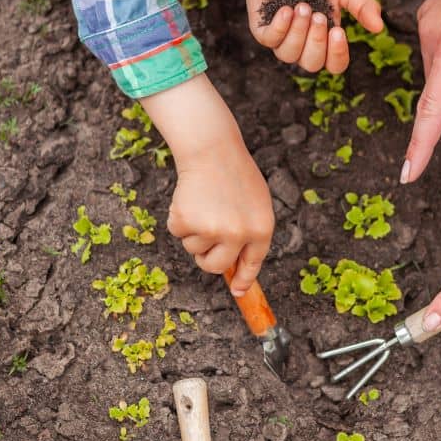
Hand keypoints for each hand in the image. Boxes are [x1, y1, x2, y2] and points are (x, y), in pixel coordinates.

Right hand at [140, 75, 274, 295]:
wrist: (212, 149)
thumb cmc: (235, 174)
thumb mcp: (256, 203)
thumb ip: (250, 232)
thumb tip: (236, 267)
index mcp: (261, 229)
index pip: (252, 264)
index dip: (244, 280)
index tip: (238, 291)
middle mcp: (239, 234)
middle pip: (216, 266)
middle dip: (206, 258)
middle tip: (205, 237)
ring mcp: (213, 229)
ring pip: (194, 248)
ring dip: (193, 231)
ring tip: (203, 203)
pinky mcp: (188, 222)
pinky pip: (178, 233)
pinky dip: (179, 219)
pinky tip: (189, 199)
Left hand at [239, 0, 383, 72]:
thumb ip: (363, 7)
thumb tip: (379, 27)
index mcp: (326, 40)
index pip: (334, 65)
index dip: (337, 56)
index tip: (338, 31)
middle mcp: (303, 44)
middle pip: (311, 64)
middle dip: (316, 40)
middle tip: (318, 15)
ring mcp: (282, 39)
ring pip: (288, 55)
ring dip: (298, 32)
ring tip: (302, 7)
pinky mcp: (262, 29)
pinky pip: (268, 40)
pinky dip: (279, 28)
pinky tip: (286, 10)